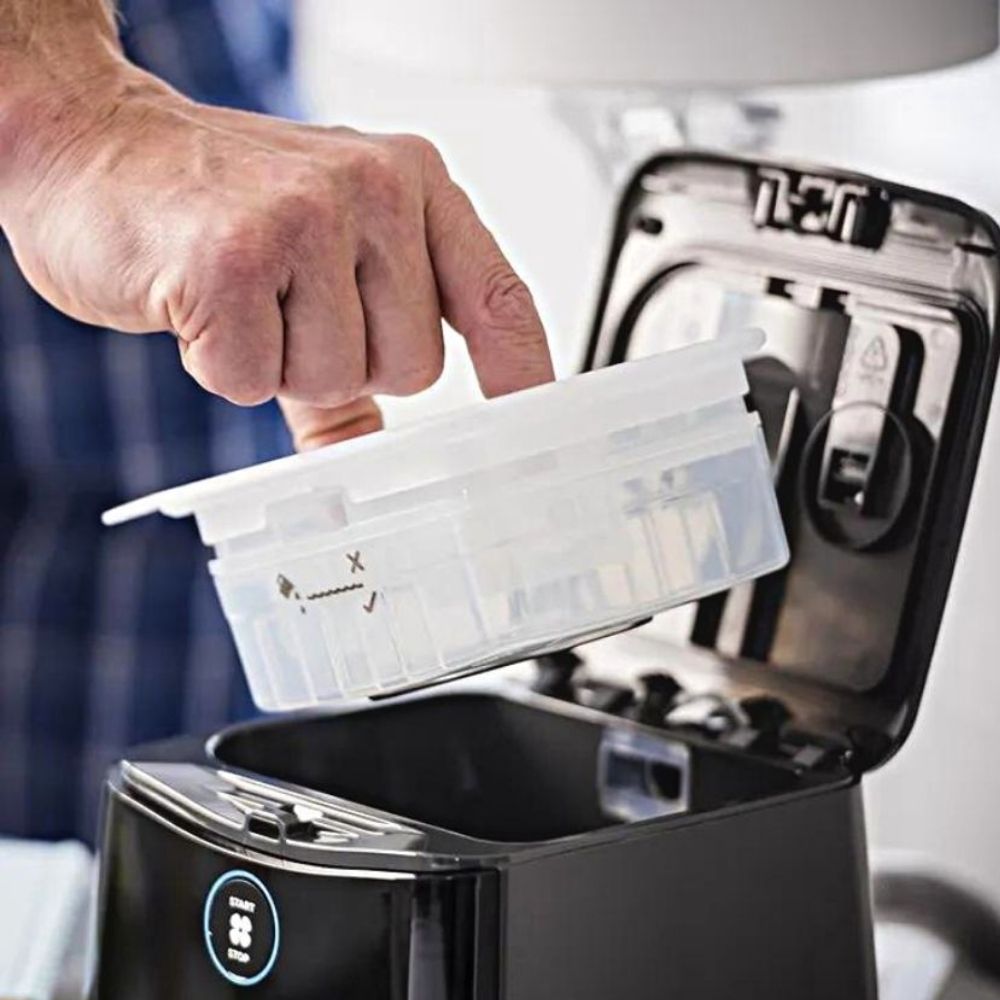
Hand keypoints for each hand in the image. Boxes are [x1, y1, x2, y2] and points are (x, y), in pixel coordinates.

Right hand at [0, 62, 553, 448]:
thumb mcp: (316, 267)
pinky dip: (218, 363)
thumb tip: (378, 458)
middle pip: (414, 368)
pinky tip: (199, 303)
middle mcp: (375, 189)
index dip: (524, 372)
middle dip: (344, 365)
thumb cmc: (215, 208)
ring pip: (338, 379)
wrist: (92, 150)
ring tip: (242, 298)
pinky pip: (252, 379)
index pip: (499, 297)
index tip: (535, 429)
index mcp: (413, 185)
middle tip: (286, 308)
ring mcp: (307, 216)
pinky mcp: (233, 257)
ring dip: (278, 364)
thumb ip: (363, 358)